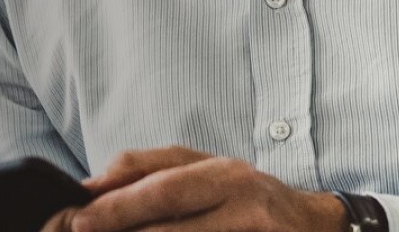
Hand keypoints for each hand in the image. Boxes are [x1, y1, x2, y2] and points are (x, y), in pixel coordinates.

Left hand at [38, 146, 347, 231]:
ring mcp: (257, 231)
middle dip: (122, 221)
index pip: (159, 182)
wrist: (319, 228)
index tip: (78, 213)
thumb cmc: (248, 200)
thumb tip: (97, 184)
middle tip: (82, 230)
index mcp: (223, 173)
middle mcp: (242, 197)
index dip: (116, 199)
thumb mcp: (207, 175)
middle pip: (171, 207)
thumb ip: (154, 172)